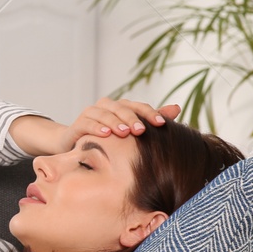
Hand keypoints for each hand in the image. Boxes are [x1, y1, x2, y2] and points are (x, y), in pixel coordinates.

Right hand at [11, 97, 181, 156]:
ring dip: (115, 123)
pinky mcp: (77, 124)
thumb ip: (151, 120)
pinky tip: (105, 134)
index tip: (162, 125)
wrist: (75, 145)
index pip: (138, 106)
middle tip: (142, 131)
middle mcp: (105, 106)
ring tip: (124, 133)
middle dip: (132, 119)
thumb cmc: (108, 138)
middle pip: (121, 108)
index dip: (150, 114)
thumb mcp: (131, 131)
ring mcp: (90, 114)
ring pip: (104, 114)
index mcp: (120, 106)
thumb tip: (177, 107)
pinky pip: (87, 123)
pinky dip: (96, 128)